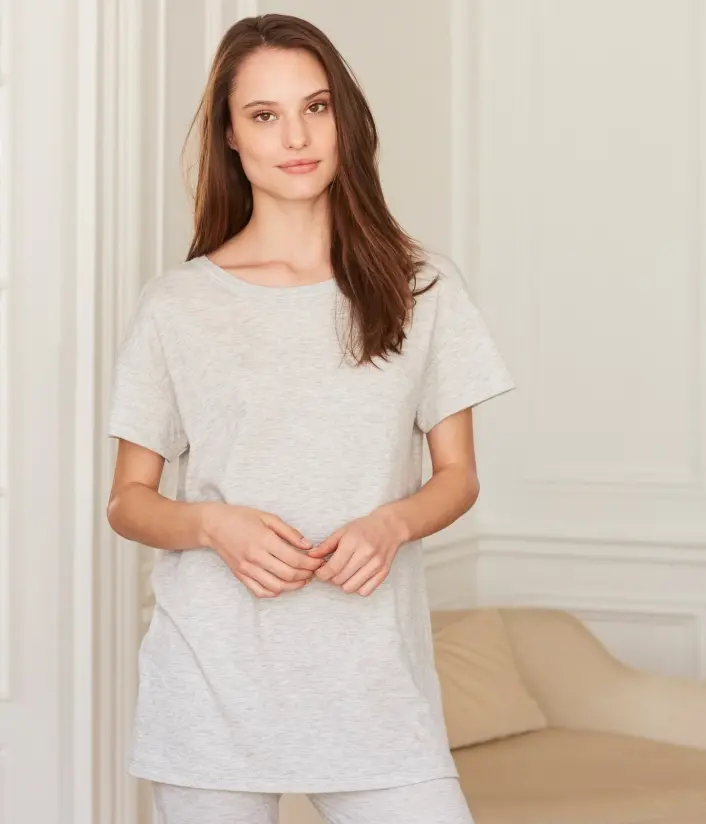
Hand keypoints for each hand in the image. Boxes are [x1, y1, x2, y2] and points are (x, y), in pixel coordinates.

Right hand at [199, 503, 323, 598]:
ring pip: (276, 587)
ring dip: (294, 586)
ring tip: (303, 579)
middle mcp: (255, 557)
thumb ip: (289, 532)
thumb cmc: (242, 517)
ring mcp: (247, 569)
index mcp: (264, 540)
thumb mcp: (268, 517)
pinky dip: (275, 592)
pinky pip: (260, 591)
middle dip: (306, 575)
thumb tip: (308, 545)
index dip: (311, 563)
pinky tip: (283, 585)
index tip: (319, 561)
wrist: (213, 525)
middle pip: (288, 575)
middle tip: (314, 571)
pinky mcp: (240, 575)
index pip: (295, 559)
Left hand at [306, 508, 406, 595]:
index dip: (321, 574)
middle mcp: (366, 554)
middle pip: (340, 579)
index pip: (332, 568)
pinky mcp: (384, 572)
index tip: (320, 571)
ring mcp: (376, 564)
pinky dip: (357, 587)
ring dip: (343, 584)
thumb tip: (311, 557)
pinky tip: (355, 577)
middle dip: (331, 578)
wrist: (390, 527)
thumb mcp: (343, 531)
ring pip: (351, 587)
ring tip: (344, 573)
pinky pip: (365, 591)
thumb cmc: (364, 528)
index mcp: (353, 542)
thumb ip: (326, 545)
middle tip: (332, 570)